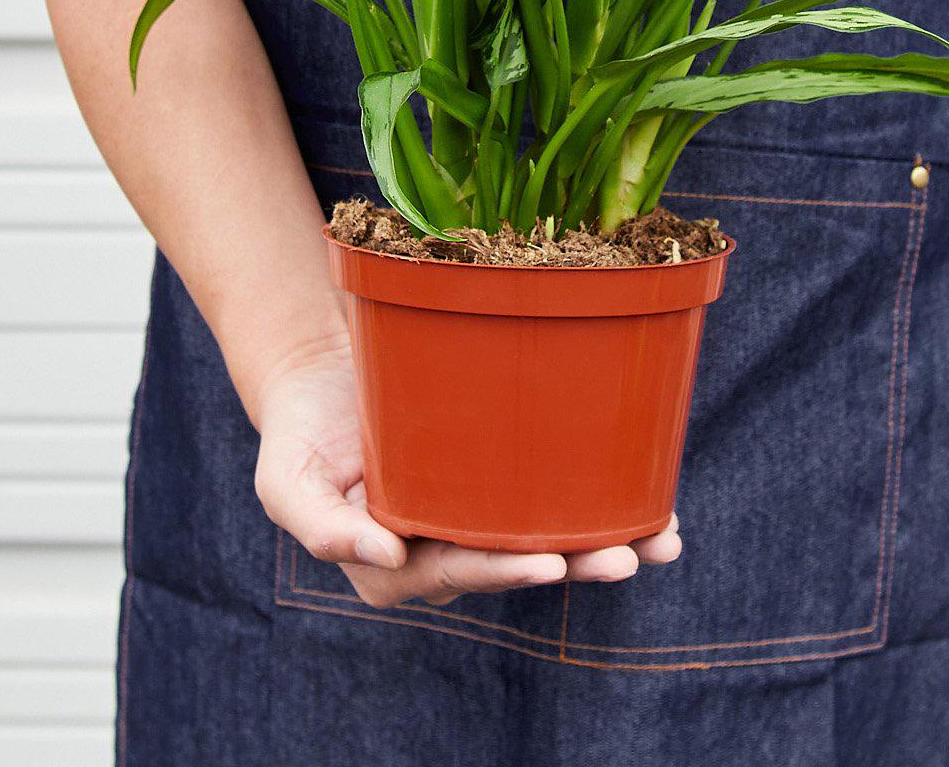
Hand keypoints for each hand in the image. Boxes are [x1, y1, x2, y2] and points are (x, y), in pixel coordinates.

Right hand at [250, 338, 682, 607]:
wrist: (321, 376)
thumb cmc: (301, 432)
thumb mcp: (286, 480)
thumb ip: (321, 526)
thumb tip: (384, 557)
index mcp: (397, 564)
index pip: (458, 571)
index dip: (505, 572)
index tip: (549, 566)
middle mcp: (446, 547)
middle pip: (517, 563)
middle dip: (576, 563)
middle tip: (626, 557)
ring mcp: (477, 513)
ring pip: (548, 536)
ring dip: (608, 542)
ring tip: (662, 539)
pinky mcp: (500, 476)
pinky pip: (554, 496)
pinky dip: (604, 499)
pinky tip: (653, 501)